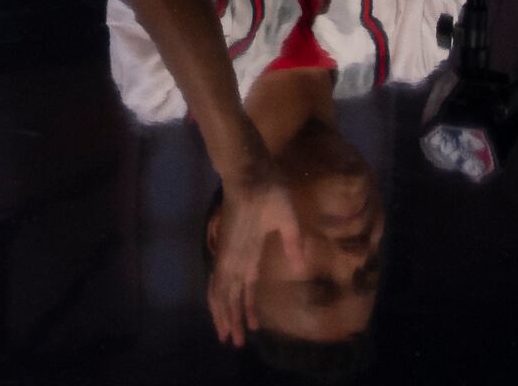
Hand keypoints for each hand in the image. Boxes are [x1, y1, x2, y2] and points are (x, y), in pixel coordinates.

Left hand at [206, 177, 302, 347]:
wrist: (252, 174)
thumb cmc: (271, 191)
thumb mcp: (288, 220)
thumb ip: (293, 243)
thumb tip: (299, 265)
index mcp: (251, 251)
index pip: (247, 285)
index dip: (248, 305)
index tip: (254, 326)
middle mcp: (237, 258)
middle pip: (233, 295)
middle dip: (234, 319)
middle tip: (236, 342)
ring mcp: (229, 256)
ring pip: (223, 294)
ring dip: (226, 316)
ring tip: (230, 339)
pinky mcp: (224, 254)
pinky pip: (218, 283)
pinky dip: (218, 302)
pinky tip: (220, 318)